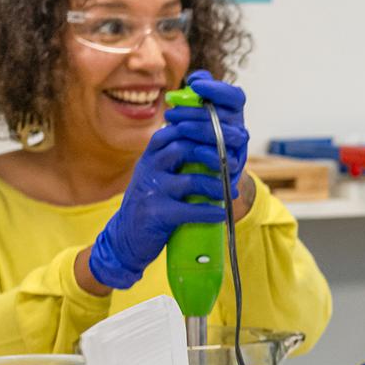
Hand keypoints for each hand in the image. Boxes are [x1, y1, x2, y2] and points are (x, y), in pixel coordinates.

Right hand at [86, 98, 242, 289]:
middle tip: (238, 162)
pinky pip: (187, 210)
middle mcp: (149, 166)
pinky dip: (207, 212)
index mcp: (153, 154)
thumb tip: (225, 145)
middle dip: (216, 152)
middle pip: (184, 147)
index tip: (233, 134)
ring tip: (230, 192)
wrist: (126, 236)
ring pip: (189, 180)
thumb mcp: (163, 174)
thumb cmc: (154, 202)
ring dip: (215, 185)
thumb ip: (183, 158)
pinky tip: (221, 213)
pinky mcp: (154, 213)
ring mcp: (151, 189)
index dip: (207, 128)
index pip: (179, 129)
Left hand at [164, 70, 249, 179]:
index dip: (217, 89)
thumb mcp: (194, 113)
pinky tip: (195, 150)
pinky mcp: (233, 167)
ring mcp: (238, 147)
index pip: (234, 96)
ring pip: (229, 136)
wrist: (198, 169)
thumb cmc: (194, 136)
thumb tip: (196, 79)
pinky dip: (211, 154)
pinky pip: (227, 160)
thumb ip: (196, 94)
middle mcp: (238, 127)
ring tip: (180, 128)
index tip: (195, 85)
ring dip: (203, 130)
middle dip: (197, 111)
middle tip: (172, 113)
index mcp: (232, 112)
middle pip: (226, 115)